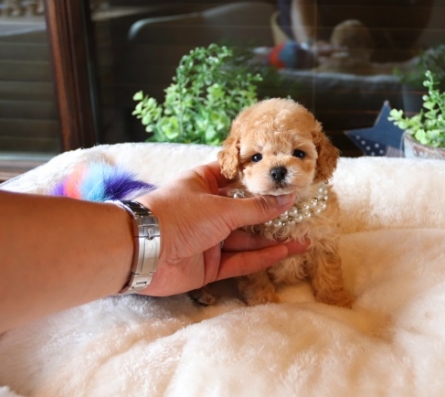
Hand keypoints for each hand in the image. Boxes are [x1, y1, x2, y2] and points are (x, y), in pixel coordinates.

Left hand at [136, 162, 307, 295]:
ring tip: (303, 238)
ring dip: (272, 239)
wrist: (141, 252)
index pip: (236, 178)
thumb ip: (257, 208)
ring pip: (246, 239)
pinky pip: (240, 260)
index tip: (285, 180)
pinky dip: (260, 257)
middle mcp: (208, 210)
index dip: (260, 179)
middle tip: (302, 213)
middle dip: (272, 214)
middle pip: (245, 212)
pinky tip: (284, 252)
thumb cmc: (178, 215)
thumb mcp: (222, 208)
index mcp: (204, 185)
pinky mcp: (209, 266)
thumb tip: (287, 198)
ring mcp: (209, 239)